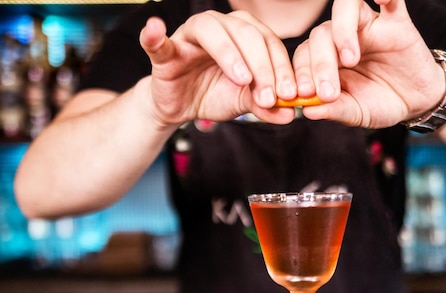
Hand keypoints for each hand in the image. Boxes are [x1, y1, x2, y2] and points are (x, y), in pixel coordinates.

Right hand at [139, 12, 297, 126]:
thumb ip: (265, 105)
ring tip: (242, 79)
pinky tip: (156, 29)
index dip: (281, 68)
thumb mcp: (244, 102)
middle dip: (262, 66)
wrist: (182, 106)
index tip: (290, 94)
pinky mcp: (166, 51)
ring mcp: (191, 35)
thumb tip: (290, 113)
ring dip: (230, 54)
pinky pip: (158, 42)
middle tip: (269, 96)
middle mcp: (220, 26)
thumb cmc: (214, 94)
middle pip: (246, 33)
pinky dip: (155, 35)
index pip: (268, 43)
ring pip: (212, 30)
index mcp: (244, 34)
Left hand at [293, 0, 444, 128]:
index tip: (302, 95)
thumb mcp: (356, 113)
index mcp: (327, 58)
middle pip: (321, 34)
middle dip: (320, 65)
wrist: (416, 102)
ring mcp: (368, 26)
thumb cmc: (381, 104)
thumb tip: (305, 111)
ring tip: (349, 59)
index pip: (304, 54)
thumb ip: (334, 110)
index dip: (300, 72)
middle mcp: (342, 37)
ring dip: (342, 31)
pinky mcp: (396, 21)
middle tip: (328, 93)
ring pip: (344, 8)